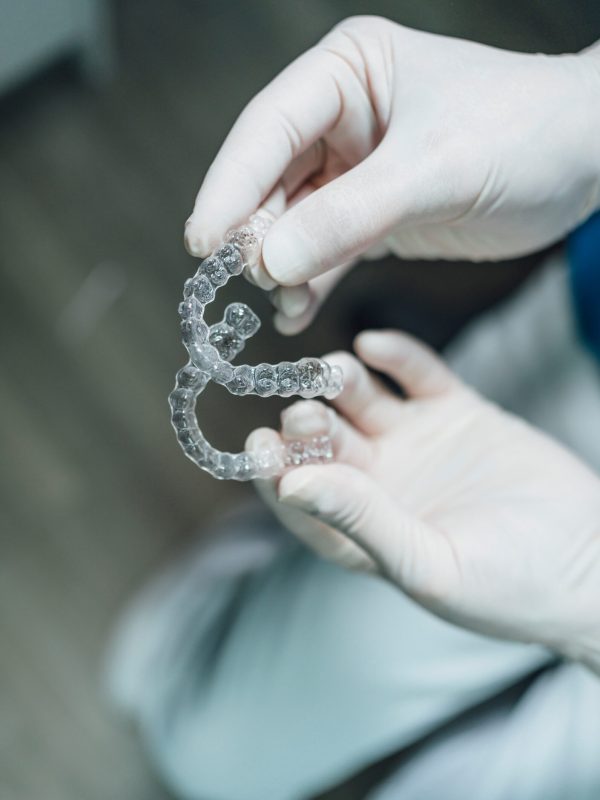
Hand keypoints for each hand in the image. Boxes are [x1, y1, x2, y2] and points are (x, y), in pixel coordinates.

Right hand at [185, 18, 599, 330]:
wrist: (581, 163)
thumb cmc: (521, 134)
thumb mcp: (435, 171)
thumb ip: (350, 215)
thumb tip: (270, 261)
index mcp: (346, 74)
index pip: (266, 129)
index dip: (230, 186)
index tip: (203, 244)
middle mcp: (339, 118)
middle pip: (269, 180)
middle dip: (255, 234)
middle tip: (248, 281)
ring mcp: (350, 170)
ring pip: (291, 223)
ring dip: (280, 266)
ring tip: (282, 303)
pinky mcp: (368, 215)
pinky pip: (324, 252)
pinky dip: (310, 283)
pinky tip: (299, 311)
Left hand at [247, 330, 599, 673]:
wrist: (591, 564)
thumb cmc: (509, 588)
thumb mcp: (428, 563)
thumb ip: (361, 521)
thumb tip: (292, 484)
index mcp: (361, 529)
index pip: (300, 496)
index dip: (274, 471)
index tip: (259, 445)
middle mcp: (378, 482)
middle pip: (324, 441)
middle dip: (308, 424)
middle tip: (303, 409)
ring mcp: (414, 443)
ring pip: (361, 402)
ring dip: (343, 383)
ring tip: (337, 371)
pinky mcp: (454, 412)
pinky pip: (415, 375)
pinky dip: (396, 357)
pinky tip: (375, 345)